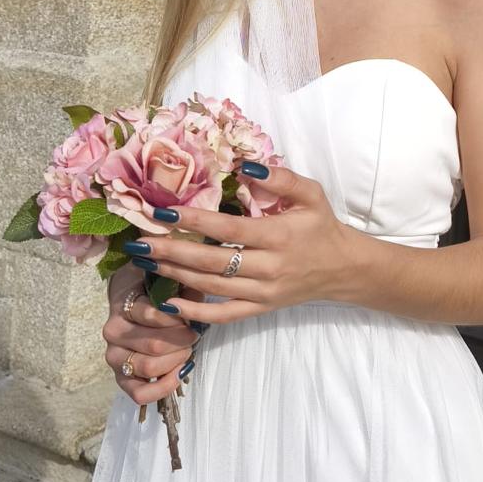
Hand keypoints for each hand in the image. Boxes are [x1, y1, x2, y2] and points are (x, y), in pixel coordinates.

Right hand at [102, 261, 202, 402]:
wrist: (132, 306)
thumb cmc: (155, 292)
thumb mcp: (168, 280)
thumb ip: (182, 286)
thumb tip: (195, 297)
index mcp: (122, 305)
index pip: (152, 315)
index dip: (179, 318)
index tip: (192, 315)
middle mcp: (113, 332)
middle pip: (154, 345)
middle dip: (182, 342)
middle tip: (193, 334)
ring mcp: (114, 357)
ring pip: (149, 367)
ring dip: (175, 361)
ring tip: (186, 350)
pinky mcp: (120, 378)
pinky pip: (139, 393)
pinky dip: (163, 387)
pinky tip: (179, 373)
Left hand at [131, 164, 360, 324]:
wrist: (343, 268)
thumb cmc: (321, 226)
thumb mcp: (310, 194)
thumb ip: (280, 178)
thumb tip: (245, 166)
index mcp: (279, 235)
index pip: (229, 229)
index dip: (194, 221)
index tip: (163, 212)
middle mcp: (269, 267)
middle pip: (212, 261)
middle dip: (172, 251)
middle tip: (139, 242)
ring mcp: (263, 292)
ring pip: (212, 287)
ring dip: (175, 275)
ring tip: (146, 261)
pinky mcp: (260, 308)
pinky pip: (223, 315)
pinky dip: (194, 313)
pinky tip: (168, 303)